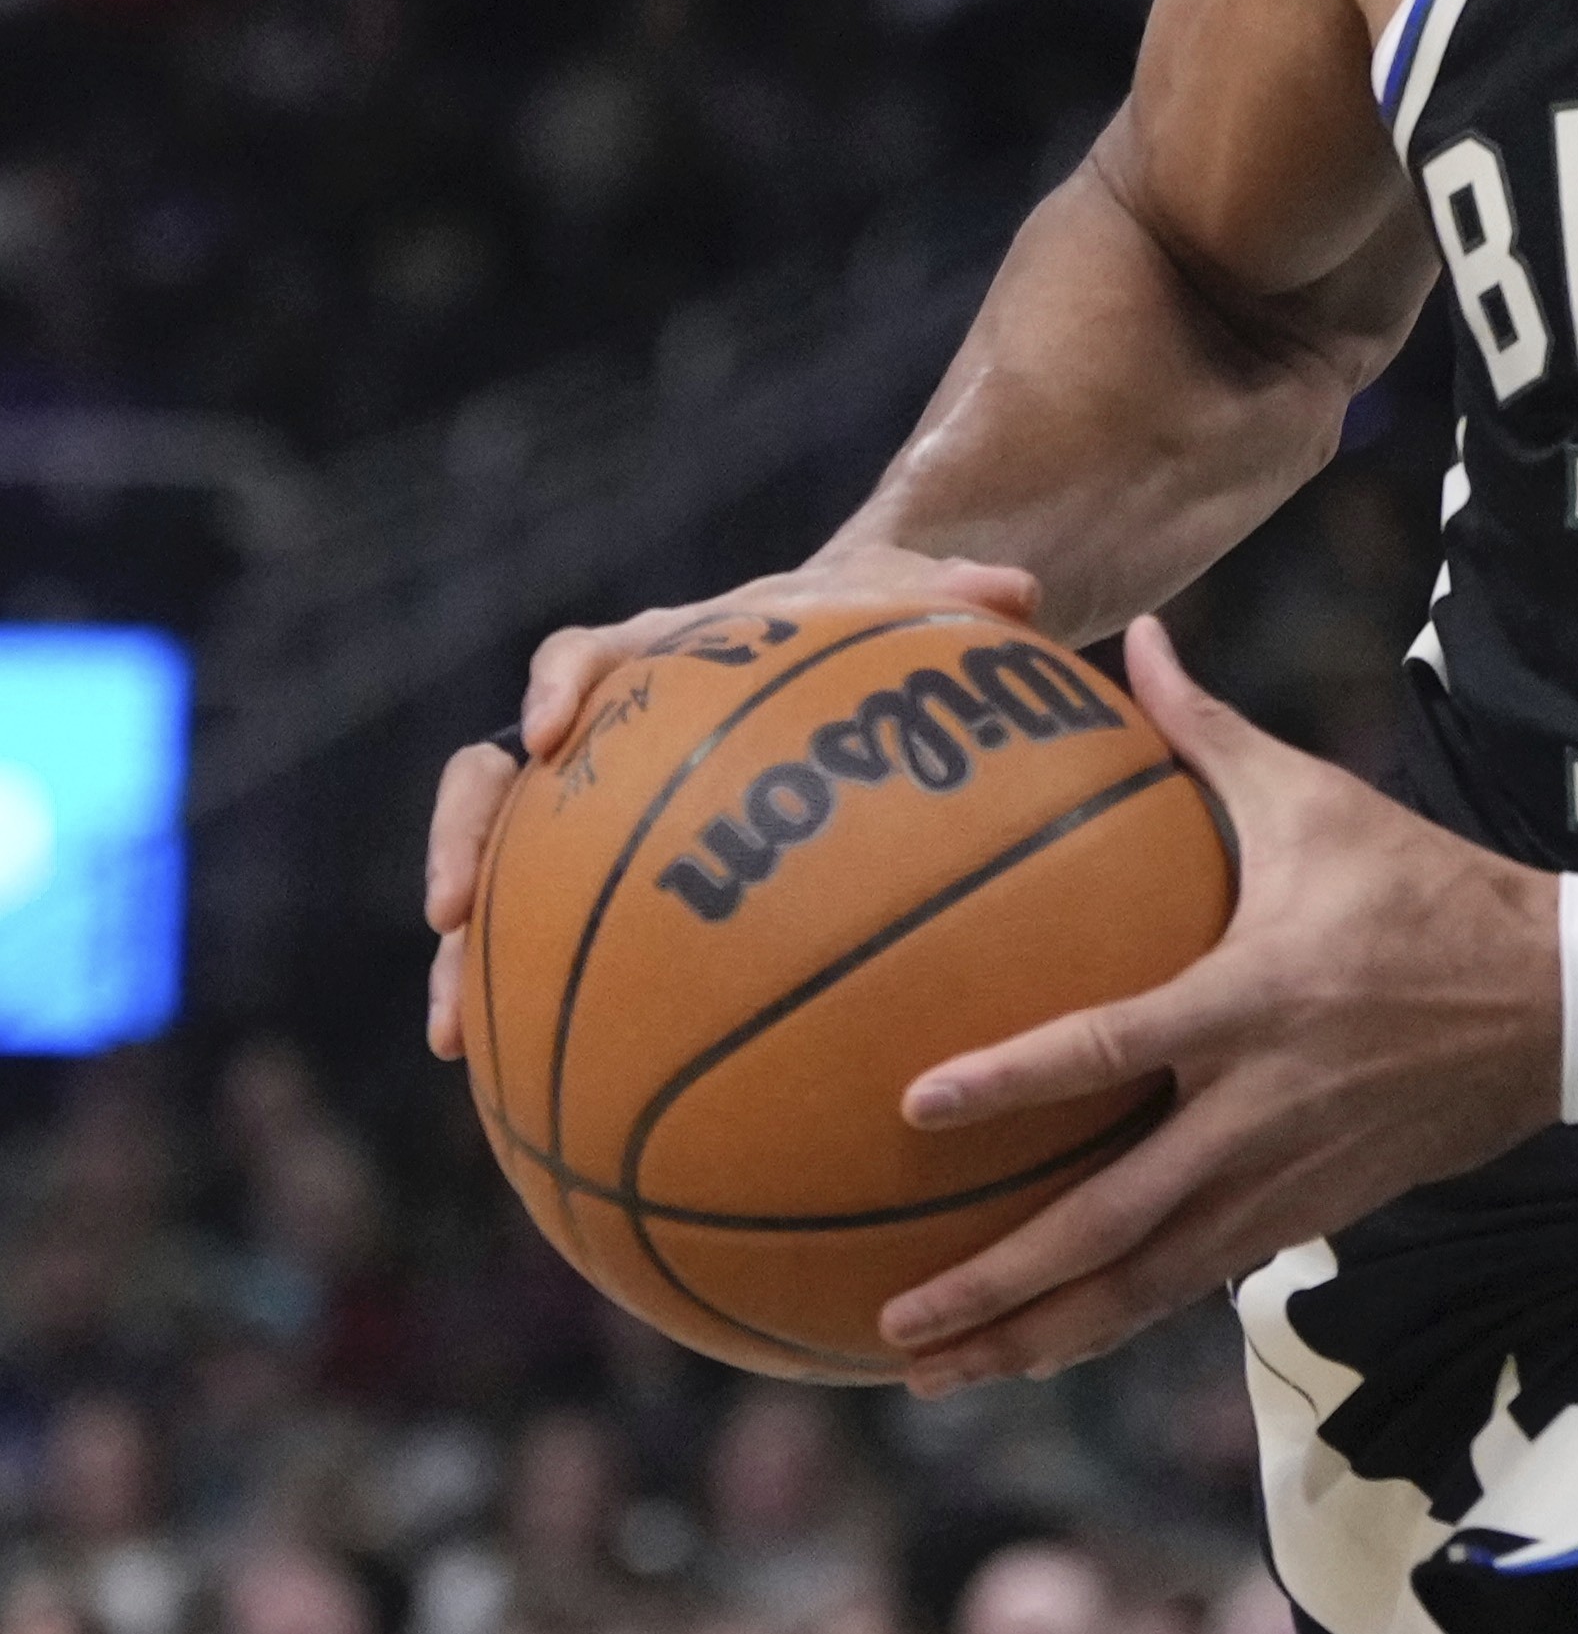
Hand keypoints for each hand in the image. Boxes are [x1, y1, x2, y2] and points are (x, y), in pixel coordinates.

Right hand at [425, 541, 1046, 1060]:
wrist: (840, 669)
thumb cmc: (868, 633)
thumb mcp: (908, 607)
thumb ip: (950, 597)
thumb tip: (1019, 591)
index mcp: (650, 656)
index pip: (580, 656)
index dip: (557, 686)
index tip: (551, 729)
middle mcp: (595, 737)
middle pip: (489, 779)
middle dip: (458, 841)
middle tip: (451, 913)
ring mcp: (580, 820)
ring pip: (493, 882)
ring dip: (468, 956)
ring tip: (452, 1033)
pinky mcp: (599, 893)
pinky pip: (550, 954)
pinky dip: (536, 1014)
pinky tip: (538, 1093)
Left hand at [873, 612, 1559, 1390]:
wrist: (1559, 1002)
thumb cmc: (1427, 887)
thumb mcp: (1320, 802)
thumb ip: (1209, 731)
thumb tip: (1132, 637)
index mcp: (1253, 999)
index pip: (1115, 1048)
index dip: (1016, 1081)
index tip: (914, 1107)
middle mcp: (1260, 1107)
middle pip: (1114, 1219)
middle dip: (999, 1280)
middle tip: (896, 1319)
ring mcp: (1286, 1177)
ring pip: (1146, 1283)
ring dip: (1038, 1333)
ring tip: (934, 1369)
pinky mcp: (1309, 1215)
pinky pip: (1190, 1284)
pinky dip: (1108, 1323)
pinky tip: (1036, 1346)